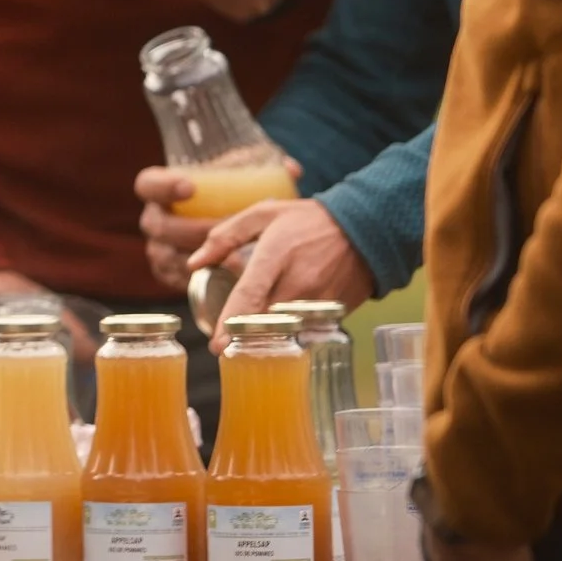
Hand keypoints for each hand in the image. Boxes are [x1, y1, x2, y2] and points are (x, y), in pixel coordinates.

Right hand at [134, 158, 302, 292]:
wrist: (226, 215)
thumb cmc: (232, 189)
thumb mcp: (246, 171)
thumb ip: (266, 166)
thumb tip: (292, 169)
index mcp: (160, 187)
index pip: (149, 184)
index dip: (165, 186)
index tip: (192, 188)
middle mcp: (155, 217)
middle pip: (161, 227)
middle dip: (193, 231)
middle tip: (225, 233)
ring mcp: (159, 246)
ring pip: (165, 256)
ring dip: (197, 261)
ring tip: (233, 263)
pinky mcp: (168, 272)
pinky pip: (172, 280)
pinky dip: (194, 282)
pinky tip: (223, 281)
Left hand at [195, 199, 375, 349]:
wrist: (366, 226)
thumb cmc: (308, 220)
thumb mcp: (264, 214)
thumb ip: (225, 236)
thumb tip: (195, 262)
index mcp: (277, 254)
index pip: (250, 295)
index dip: (231, 322)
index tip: (217, 345)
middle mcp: (299, 280)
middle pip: (266, 320)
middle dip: (245, 337)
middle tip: (227, 346)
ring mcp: (320, 299)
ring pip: (287, 330)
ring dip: (268, 338)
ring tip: (252, 341)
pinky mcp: (335, 311)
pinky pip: (307, 330)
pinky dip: (292, 334)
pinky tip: (282, 332)